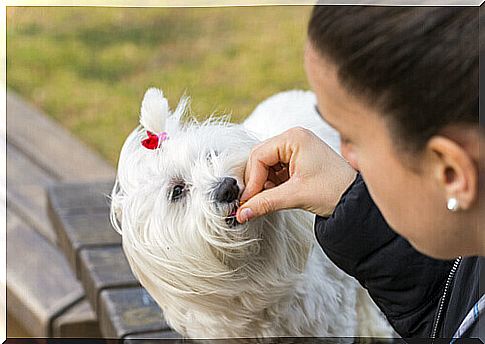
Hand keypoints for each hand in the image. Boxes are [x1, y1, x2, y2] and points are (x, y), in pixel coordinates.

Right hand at [236, 127, 356, 221]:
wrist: (356, 200)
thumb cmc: (335, 190)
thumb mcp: (296, 196)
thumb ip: (265, 203)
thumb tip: (241, 213)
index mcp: (294, 137)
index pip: (259, 155)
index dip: (251, 180)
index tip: (247, 201)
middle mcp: (293, 138)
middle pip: (260, 159)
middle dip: (256, 181)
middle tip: (253, 202)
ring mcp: (296, 148)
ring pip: (265, 166)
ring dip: (263, 184)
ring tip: (268, 200)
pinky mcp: (298, 160)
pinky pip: (275, 170)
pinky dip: (271, 184)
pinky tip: (276, 195)